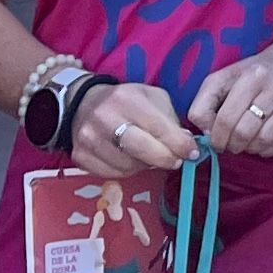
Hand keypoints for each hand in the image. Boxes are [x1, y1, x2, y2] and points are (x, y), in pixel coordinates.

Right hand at [69, 77, 196, 176]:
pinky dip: (127, 171)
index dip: (179, 144)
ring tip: (150, 156)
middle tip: (176, 161)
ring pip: (128, 166)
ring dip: (146, 166)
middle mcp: (105, 118)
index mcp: (127, 99)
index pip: (158, 126)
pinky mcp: (80, 157)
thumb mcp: (150, 97)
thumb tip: (186, 143)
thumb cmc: (125, 101)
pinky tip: (131, 160)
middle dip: (165, 159)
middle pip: (142, 150)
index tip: (192, 153)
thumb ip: (169, 118)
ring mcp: (90, 140)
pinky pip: (112, 174)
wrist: (83, 105)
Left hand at [187, 34, 272, 156]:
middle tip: (229, 144)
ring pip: (264, 141)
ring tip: (244, 141)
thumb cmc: (246, 76)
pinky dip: (266, 150)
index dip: (216, 137)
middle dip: (232, 145)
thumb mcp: (219, 81)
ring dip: (249, 148)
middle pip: (245, 132)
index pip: (227, 118)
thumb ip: (202, 106)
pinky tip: (260, 140)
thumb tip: (206, 133)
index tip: (215, 141)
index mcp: (252, 75)